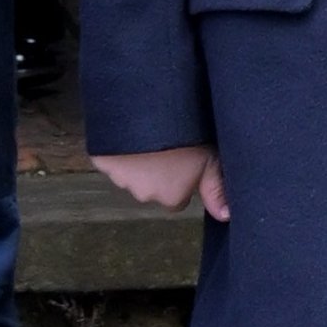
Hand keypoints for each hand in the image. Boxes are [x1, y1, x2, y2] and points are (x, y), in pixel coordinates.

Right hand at [92, 144, 230, 218]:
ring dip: (138, 160)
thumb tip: (225, 217)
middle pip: (153, 187)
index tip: (184, 161)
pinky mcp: (101, 161)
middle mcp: (145, 194)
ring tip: (150, 135)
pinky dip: (117, 150)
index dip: (180, 180)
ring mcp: (120, 178)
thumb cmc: (187, 133)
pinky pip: (110, 159)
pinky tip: (129, 133)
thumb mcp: (210, 158)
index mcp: (172, 197)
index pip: (176, 198)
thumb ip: (217, 190)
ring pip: (131, 174)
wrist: (151, 108)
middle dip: (157, 171)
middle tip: (168, 144)